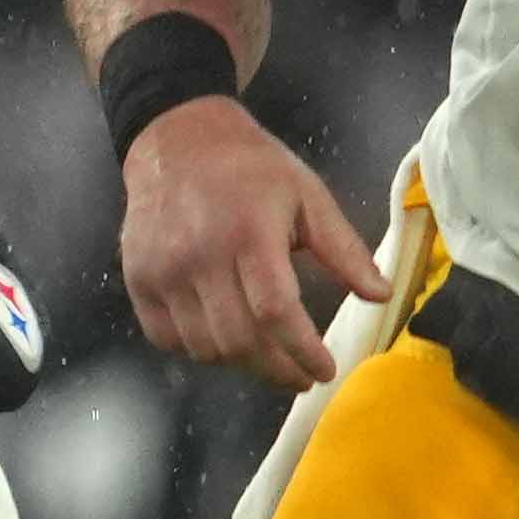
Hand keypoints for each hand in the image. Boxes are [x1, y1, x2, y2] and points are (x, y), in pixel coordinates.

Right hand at [116, 104, 387, 394]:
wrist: (177, 141)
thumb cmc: (252, 169)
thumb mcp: (309, 196)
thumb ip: (344, 249)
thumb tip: (380, 294)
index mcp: (249, 234)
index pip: (275, 312)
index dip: (302, 351)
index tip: (324, 370)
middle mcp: (199, 257)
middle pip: (238, 340)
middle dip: (277, 370)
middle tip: (302, 377)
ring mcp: (161, 271)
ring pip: (203, 346)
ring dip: (241, 364)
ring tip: (269, 360)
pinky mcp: (137, 279)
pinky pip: (166, 338)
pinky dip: (198, 351)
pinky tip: (225, 342)